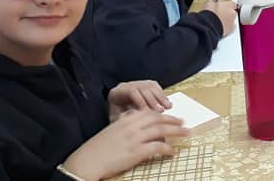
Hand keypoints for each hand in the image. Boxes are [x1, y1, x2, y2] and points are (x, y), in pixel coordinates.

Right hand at [62, 109, 188, 180]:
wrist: (87, 161)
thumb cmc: (97, 148)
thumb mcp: (112, 129)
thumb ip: (125, 123)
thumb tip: (137, 117)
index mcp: (126, 119)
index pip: (149, 112)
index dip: (163, 114)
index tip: (173, 116)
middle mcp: (132, 126)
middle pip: (158, 119)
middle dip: (174, 121)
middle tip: (185, 123)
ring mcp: (135, 138)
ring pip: (161, 131)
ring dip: (176, 132)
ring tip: (186, 134)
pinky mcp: (136, 152)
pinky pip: (157, 148)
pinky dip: (167, 149)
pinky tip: (172, 152)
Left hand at [107, 80, 171, 121]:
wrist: (118, 121)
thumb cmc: (118, 121)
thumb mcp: (118, 121)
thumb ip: (126, 118)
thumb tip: (136, 116)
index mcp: (116, 93)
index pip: (130, 91)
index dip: (141, 100)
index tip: (147, 111)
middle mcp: (126, 86)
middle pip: (142, 88)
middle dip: (153, 100)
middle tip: (160, 110)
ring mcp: (136, 85)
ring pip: (151, 86)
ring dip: (161, 97)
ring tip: (168, 107)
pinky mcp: (145, 86)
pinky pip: (156, 87)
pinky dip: (162, 95)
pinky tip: (167, 103)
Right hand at [203, 0, 236, 36]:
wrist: (209, 25)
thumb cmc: (209, 14)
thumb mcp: (210, 2)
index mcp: (229, 5)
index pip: (232, 4)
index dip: (227, 6)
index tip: (223, 7)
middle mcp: (233, 13)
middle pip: (232, 12)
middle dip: (227, 13)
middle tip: (219, 15)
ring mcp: (233, 21)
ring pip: (231, 19)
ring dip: (227, 20)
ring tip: (218, 21)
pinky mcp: (231, 29)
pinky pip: (230, 27)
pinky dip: (226, 27)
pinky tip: (220, 26)